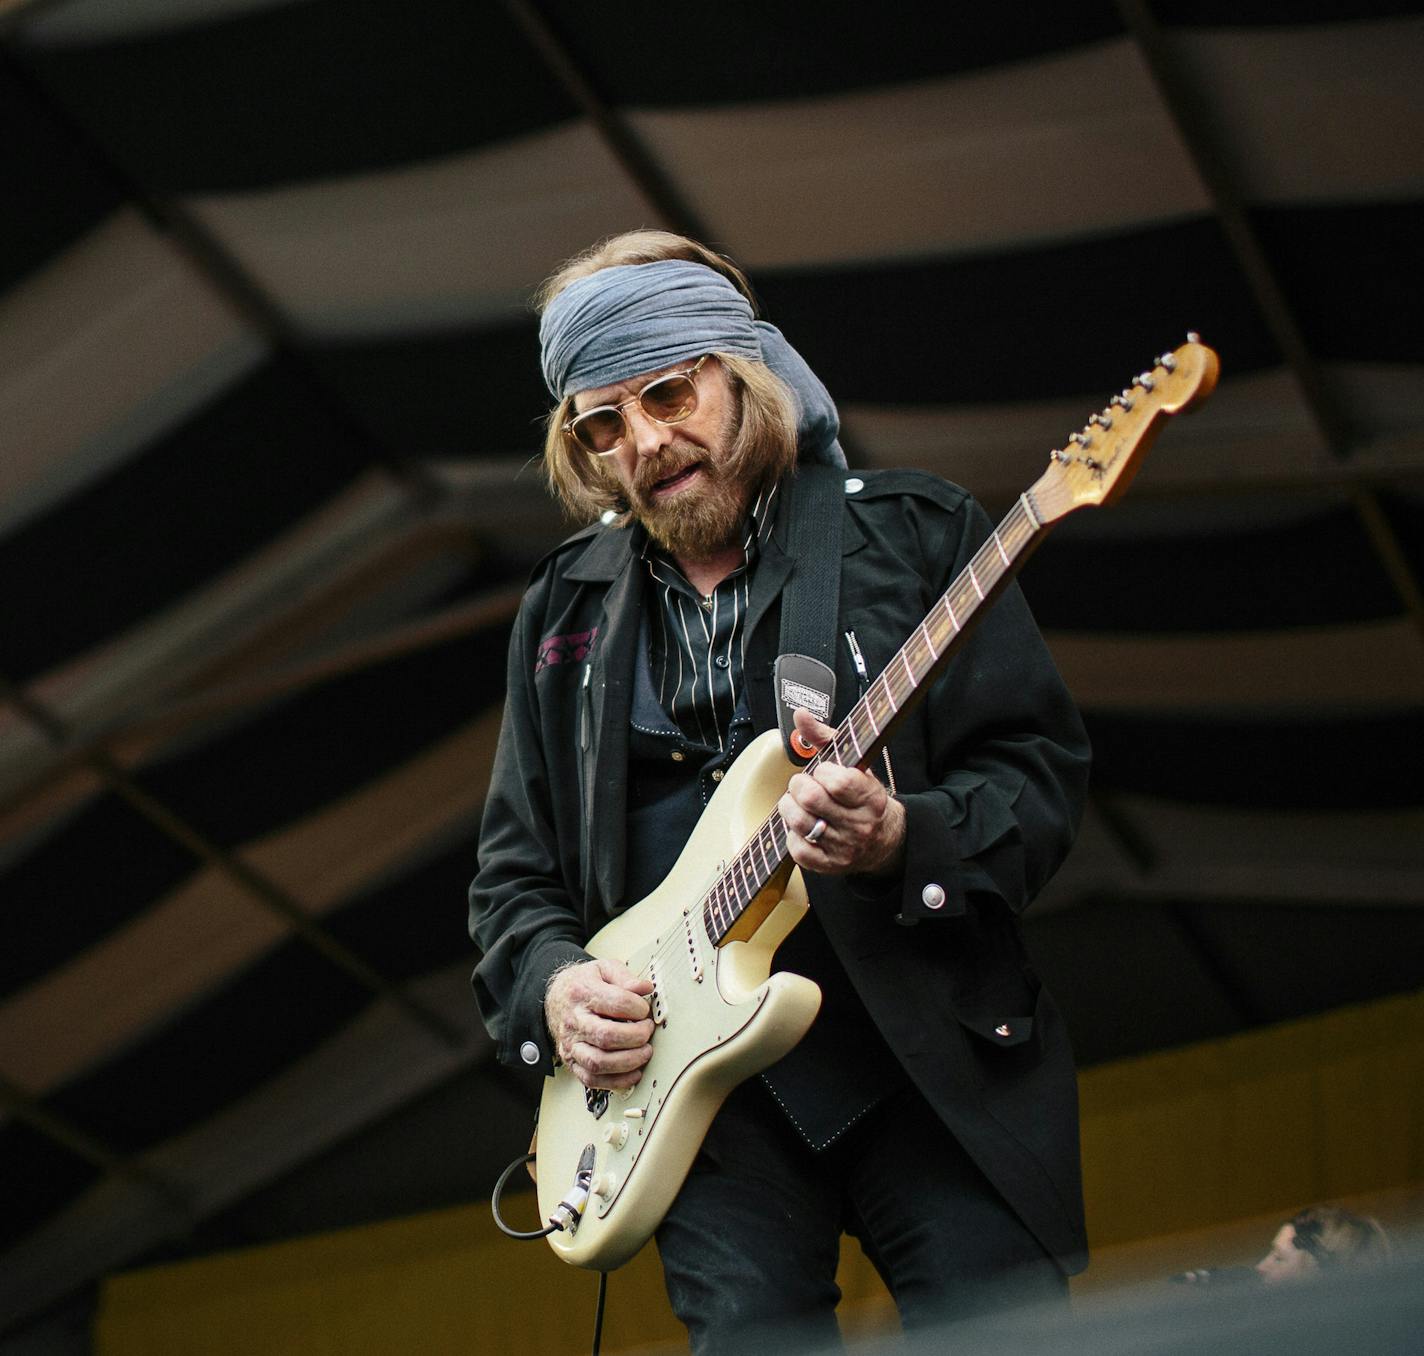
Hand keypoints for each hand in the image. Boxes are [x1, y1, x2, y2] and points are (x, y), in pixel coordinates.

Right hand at [545, 957, 654, 1089]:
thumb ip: (625, 977)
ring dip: (629, 1061)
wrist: (557, 998)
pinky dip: (616, 1081)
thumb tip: (645, 988)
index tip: (645, 1010)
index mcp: (582, 993)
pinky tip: (633, 1072)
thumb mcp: (603, 969)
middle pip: (607, 1036)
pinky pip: (592, 1079)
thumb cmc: (583, 984)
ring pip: (598, 1062)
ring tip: (645, 1052)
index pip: (616, 1003)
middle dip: (636, 1036)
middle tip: (648, 1031)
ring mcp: (571, 1044)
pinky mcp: (572, 1062)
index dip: (637, 1008)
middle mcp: (574, 1020)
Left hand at [779, 709, 905, 876]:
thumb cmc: (862, 795)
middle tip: (803, 785)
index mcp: (870, 797)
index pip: (838, 782)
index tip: (824, 771)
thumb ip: (824, 736)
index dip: (823, 771)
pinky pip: (797, 849)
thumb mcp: (853, 762)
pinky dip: (792, 834)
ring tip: (798, 802)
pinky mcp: (829, 865)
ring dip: (790, 807)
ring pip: (800, 823)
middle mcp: (860, 825)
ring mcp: (844, 848)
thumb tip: (801, 714)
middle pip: (812, 799)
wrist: (884, 839)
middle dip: (799, 785)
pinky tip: (801, 825)